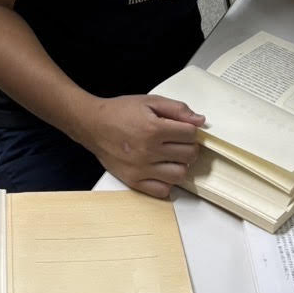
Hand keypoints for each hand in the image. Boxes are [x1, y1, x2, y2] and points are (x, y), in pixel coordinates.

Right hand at [79, 94, 204, 198]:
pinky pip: (162, 191)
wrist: (92, 125)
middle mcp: (148, 151)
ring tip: (170, 156)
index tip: (183, 129)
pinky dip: (167, 182)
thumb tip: (200, 120)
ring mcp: (141, 169)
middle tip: (178, 141)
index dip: (190, 130)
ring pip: (179, 175)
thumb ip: (176, 109)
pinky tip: (161, 169)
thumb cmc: (120, 112)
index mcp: (153, 129)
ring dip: (180, 165)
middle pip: (189, 155)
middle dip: (188, 146)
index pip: (190, 134)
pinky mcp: (134, 181)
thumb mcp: (149, 101)